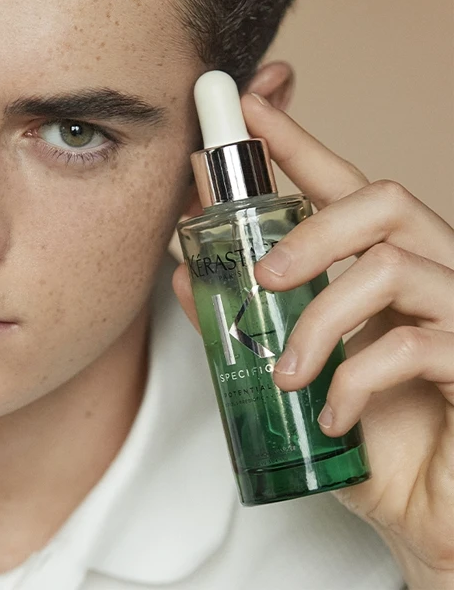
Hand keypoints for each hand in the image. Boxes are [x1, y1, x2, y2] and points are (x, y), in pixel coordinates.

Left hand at [172, 92, 453, 589]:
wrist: (434, 510)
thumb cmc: (374, 433)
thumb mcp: (297, 368)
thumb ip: (247, 316)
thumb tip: (185, 269)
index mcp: (384, 263)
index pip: (341, 184)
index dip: (296, 140)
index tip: (249, 104)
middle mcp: (431, 270)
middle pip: (380, 200)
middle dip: (310, 229)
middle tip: (262, 276)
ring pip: (389, 265)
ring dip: (320, 317)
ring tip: (286, 372)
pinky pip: (413, 344)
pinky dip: (354, 379)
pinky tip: (330, 414)